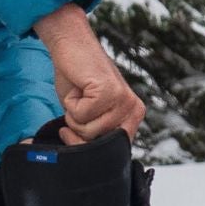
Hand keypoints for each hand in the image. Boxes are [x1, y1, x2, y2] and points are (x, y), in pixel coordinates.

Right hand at [33, 3, 144, 144]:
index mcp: (133, 116)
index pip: (112, 150)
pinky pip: (81, 116)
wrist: (71, 46)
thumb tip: (87, 158)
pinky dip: (72, 104)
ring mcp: (124, 101)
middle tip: (77, 107)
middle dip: (78, 130)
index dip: (87, 147)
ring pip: (88, 131)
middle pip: (98, 144)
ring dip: (74, 115)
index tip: (72, 132)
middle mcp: (133, 109)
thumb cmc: (77, 80)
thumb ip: (95, 134)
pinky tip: (79, 86)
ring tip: (80, 94)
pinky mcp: (109, 92)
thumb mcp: (88, 115)